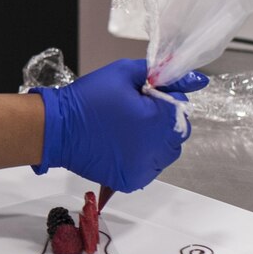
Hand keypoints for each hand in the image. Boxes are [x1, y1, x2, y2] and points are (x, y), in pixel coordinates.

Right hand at [30, 59, 207, 191]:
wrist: (57, 128)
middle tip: (135, 111)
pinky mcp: (131, 180)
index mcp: (157, 119)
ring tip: (127, 128)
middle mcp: (155, 148)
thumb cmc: (87, 99)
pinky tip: (123, 144)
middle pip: (178, 132)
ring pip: (166, 152)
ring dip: (155, 139)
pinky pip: (150, 167)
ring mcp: (144, 168)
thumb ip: (161, 73)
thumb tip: (195, 79)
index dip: (163, 98)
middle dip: (162, 119)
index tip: (145, 95)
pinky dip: (142, 156)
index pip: (181, 107)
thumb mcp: (123, 72)